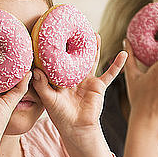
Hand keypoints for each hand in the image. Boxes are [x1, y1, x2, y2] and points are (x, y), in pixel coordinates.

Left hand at [32, 34, 126, 148]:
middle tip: (75, 28)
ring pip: (91, 60)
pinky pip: (110, 73)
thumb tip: (34, 69)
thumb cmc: (61, 117)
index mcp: (61, 80)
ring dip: (94, 48)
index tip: (52, 34)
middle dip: (76, 43)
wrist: (77, 129)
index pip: (58, 61)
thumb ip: (41, 85)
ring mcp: (87, 81)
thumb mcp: (48, 99)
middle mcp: (74, 78)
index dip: (56, 50)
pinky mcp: (99, 86)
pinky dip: (117, 64)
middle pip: (76, 57)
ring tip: (95, 33)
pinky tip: (123, 53)